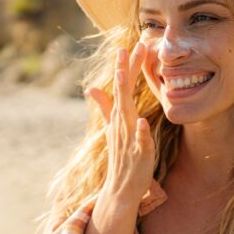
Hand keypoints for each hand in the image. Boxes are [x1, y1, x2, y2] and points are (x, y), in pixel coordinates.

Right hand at [84, 42, 154, 201]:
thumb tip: (91, 88)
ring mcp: (128, 137)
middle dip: (125, 71)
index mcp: (119, 117)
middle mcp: (121, 123)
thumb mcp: (112, 128)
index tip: (130, 45)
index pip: (122, 87)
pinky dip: (140, 132)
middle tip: (129, 48)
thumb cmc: (121, 156)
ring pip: (126, 113)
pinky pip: (139, 141)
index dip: (126, 67)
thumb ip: (104, 107)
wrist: (120, 188)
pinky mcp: (138, 153)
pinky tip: (143, 122)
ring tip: (125, 77)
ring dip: (124, 95)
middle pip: (123, 93)